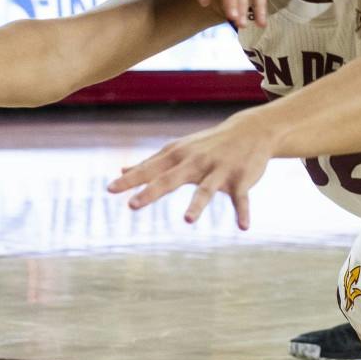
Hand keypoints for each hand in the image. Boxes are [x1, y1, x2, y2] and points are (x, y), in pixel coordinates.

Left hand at [107, 115, 273, 228]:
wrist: (250, 131)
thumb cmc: (207, 144)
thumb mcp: (178, 150)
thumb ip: (150, 163)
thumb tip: (122, 171)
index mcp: (178, 156)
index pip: (150, 169)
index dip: (130, 180)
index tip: (109, 190)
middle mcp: (196, 162)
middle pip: (170, 179)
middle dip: (151, 192)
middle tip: (132, 205)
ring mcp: (219, 171)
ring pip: (206, 189)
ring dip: (197, 204)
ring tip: (187, 220)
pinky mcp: (241, 180)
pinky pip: (241, 199)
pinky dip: (243, 212)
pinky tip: (243, 227)